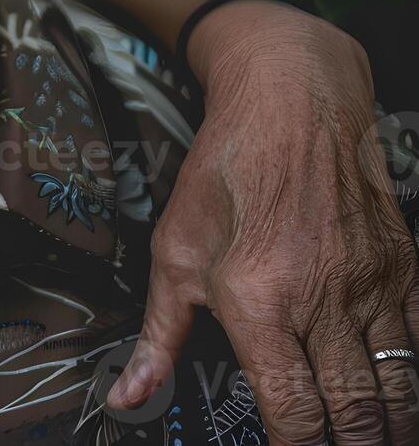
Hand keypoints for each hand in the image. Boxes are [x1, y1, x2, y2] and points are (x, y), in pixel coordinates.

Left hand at [104, 0, 418, 444]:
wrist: (292, 104)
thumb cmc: (224, 174)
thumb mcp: (172, 251)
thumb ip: (158, 335)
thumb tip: (127, 394)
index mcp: (257, 301)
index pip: (292, 411)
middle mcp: (322, 300)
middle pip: (359, 413)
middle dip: (353, 444)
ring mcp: (371, 286)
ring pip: (401, 386)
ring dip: (391, 424)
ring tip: (376, 438)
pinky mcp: (403, 270)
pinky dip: (412, 374)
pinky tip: (397, 390)